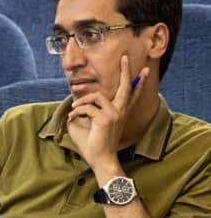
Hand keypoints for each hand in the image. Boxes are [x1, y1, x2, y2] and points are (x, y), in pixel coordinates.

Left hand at [66, 56, 147, 173]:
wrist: (101, 160)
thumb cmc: (95, 144)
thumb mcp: (89, 124)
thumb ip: (86, 111)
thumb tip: (76, 101)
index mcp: (120, 113)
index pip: (132, 95)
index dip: (138, 83)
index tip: (144, 70)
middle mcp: (121, 112)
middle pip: (125, 87)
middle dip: (125, 71)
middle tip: (124, 57)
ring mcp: (115, 115)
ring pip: (98, 96)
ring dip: (83, 100)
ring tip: (74, 108)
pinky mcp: (105, 119)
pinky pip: (88, 108)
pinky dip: (77, 111)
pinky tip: (73, 117)